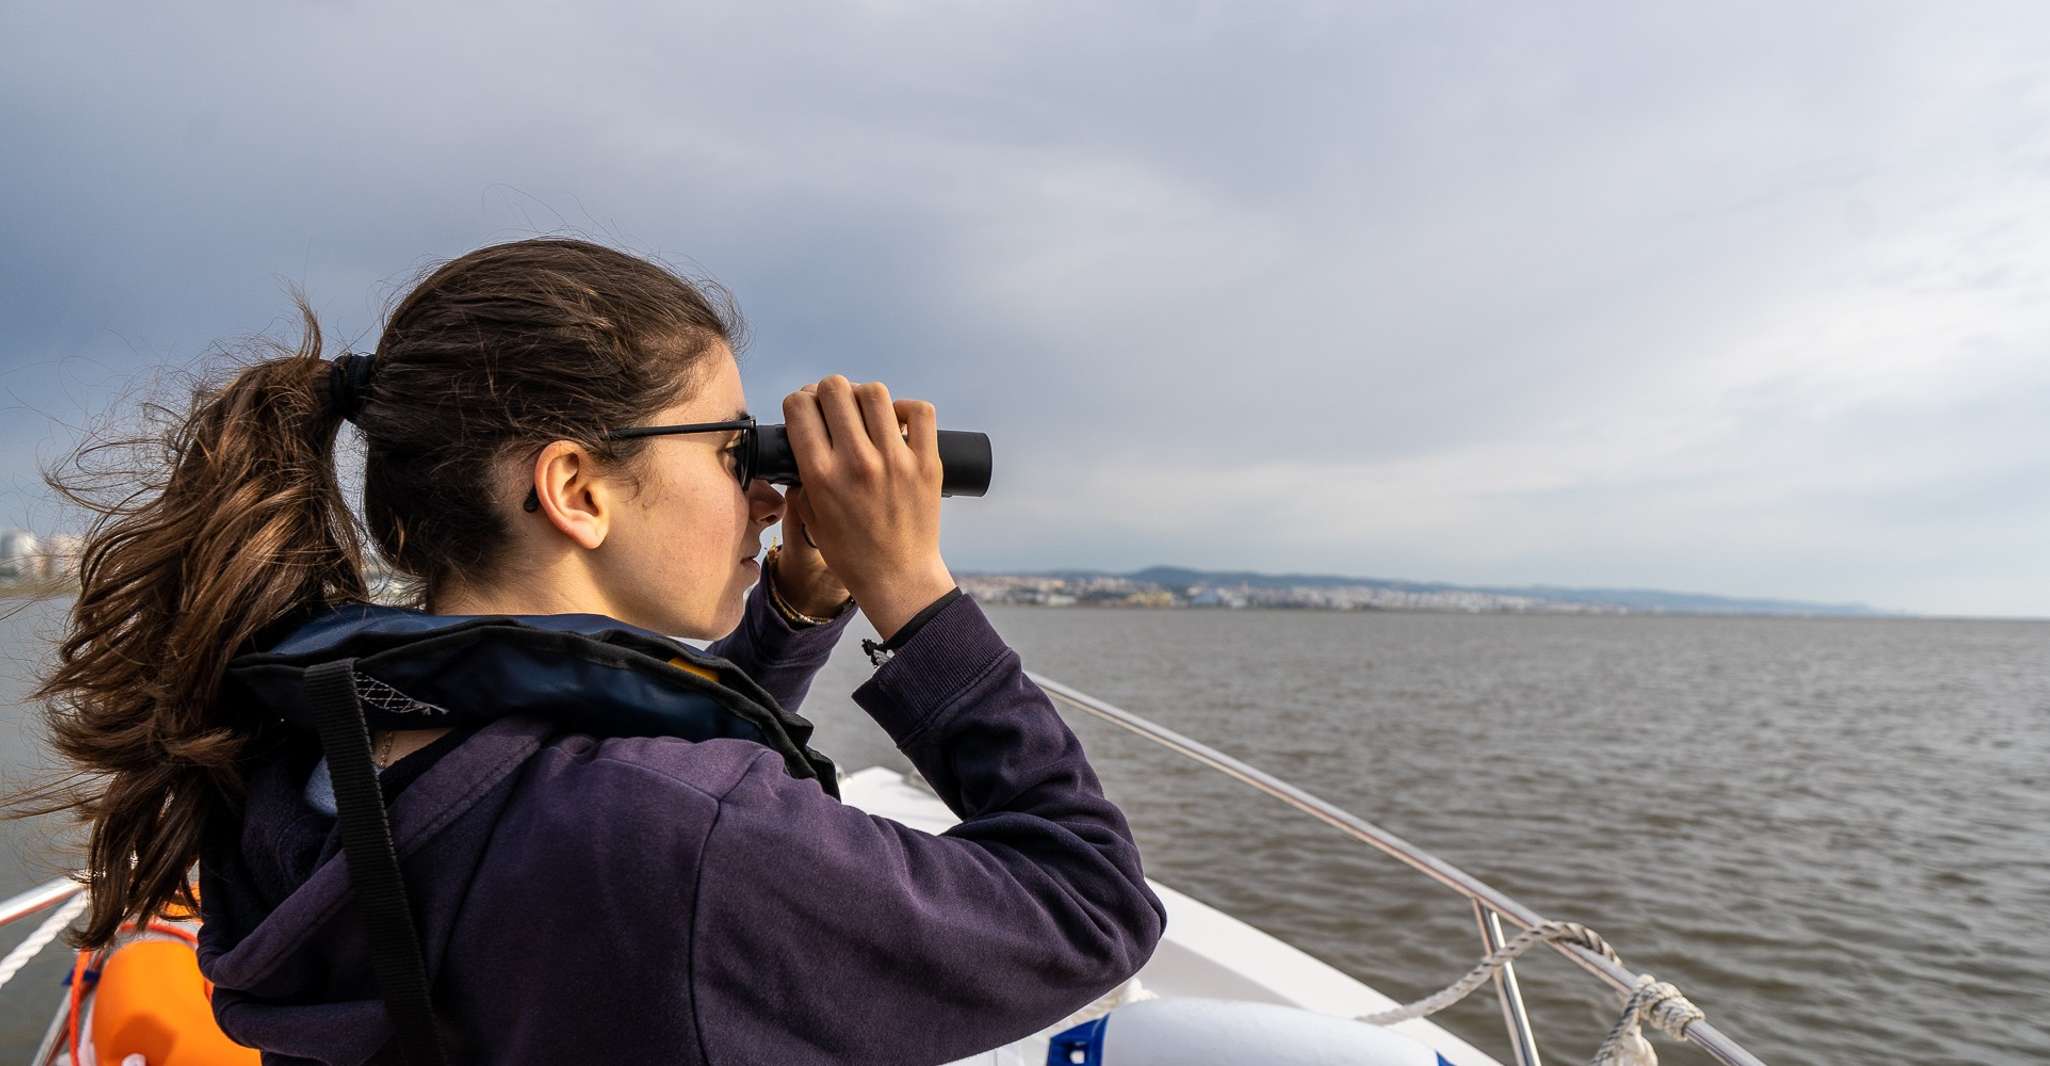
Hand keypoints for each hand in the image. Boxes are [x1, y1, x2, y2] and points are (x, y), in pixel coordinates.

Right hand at [782, 375, 955, 639]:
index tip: (807, 411)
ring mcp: (895, 460)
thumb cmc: (852, 553)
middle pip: (835, 389)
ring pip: (875, 393)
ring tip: (865, 412)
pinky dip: (906, 408)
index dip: (799, 402)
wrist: (898, 578)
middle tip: (835, 407)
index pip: (800, 407)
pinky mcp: (927, 463)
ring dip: (863, 396)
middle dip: (828, 392)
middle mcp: (857, 462)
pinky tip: (896, 421)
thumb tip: (802, 444)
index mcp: (822, 475)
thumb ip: (800, 480)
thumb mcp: (811, 518)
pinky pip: (920, 411)